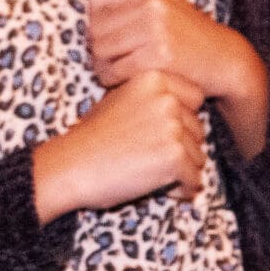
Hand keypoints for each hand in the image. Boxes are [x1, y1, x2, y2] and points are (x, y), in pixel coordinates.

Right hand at [31, 70, 209, 221]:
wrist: (71, 166)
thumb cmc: (91, 138)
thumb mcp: (118, 101)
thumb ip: (151, 98)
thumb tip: (182, 109)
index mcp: (154, 80)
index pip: (195, 100)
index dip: (182, 121)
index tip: (159, 135)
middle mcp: (167, 99)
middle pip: (198, 130)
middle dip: (182, 149)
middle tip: (151, 160)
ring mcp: (173, 128)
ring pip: (198, 157)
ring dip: (181, 172)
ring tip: (150, 175)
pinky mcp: (174, 157)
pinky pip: (193, 180)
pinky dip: (180, 191)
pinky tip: (159, 189)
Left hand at [86, 0, 268, 158]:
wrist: (226, 61)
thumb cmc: (188, 38)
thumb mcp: (164, 6)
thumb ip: (130, 5)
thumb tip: (88, 16)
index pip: (97, 0)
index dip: (96, 22)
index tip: (109, 37)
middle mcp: (153, 2)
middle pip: (95, 29)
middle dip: (98, 50)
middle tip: (114, 62)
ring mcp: (156, 27)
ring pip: (100, 51)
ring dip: (104, 67)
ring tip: (121, 72)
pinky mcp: (158, 55)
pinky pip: (114, 71)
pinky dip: (115, 82)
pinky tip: (130, 82)